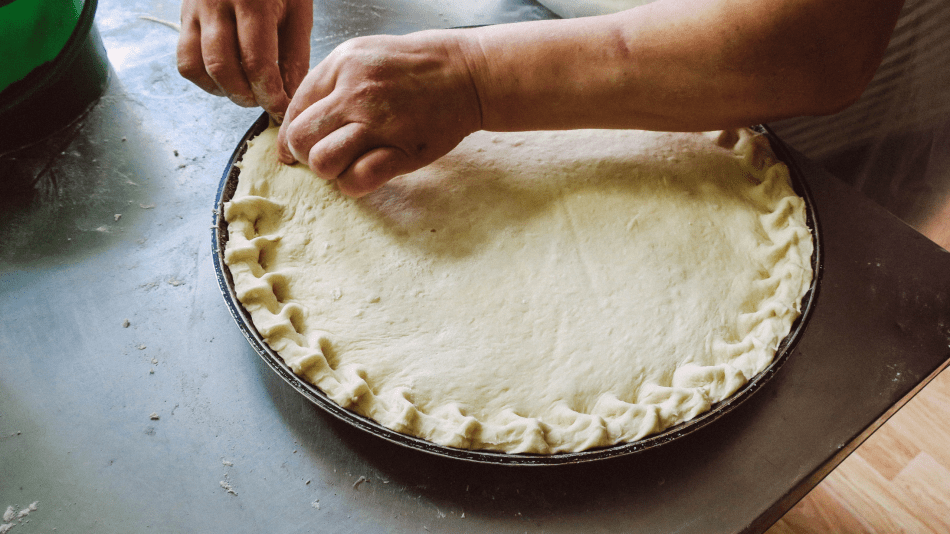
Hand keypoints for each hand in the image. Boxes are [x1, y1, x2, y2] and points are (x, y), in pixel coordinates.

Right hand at [177, 0, 311, 118]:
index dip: (270, 95)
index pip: (256, 62)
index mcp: (253, 1)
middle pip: (223, 68)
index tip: (282, 109)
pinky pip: (185, 61)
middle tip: (265, 100)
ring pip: (197, 67)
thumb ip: (295, 53)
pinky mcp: (183, 16)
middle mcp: (217, 3)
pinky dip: (205, 79)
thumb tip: (290, 96)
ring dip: (224, 91)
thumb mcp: (298, 10)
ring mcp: (195, 9)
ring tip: (247, 91)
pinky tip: (227, 78)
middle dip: (247, 96)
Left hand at [276, 31, 482, 196]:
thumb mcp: (366, 55)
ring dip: (329, 171)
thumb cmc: (416, 67)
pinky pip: (357, 179)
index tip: (295, 150)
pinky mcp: (403, 151)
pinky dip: (353, 184)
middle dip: (305, 155)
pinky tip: (364, 175)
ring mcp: (380, 123)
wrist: (467, 74)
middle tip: (323, 156)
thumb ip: (331, 83)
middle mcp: (356, 93)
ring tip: (345, 164)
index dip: (289, 136)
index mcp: (343, 65)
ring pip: (323, 162)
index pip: (295, 109)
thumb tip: (296, 123)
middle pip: (301, 138)